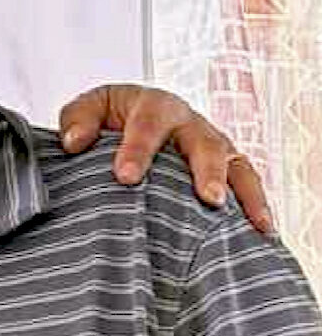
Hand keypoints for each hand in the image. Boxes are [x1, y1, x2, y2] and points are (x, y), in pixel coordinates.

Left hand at [57, 85, 273, 235]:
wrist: (126, 122)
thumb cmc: (107, 120)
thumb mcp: (88, 111)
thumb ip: (78, 121)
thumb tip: (74, 142)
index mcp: (153, 106)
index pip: (149, 123)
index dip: (139, 149)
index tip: (125, 177)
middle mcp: (189, 123)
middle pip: (204, 143)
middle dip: (206, 170)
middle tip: (207, 198)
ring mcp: (210, 145)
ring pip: (233, 163)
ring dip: (239, 190)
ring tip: (240, 218)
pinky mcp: (223, 168)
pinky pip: (245, 183)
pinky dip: (255, 205)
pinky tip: (261, 230)